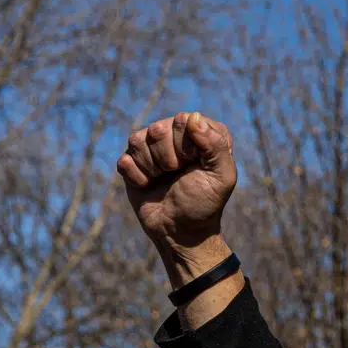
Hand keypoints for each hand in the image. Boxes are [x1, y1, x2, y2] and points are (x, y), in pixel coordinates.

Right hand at [118, 112, 237, 263]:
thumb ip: (216, 145)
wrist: (180, 229)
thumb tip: (194, 117)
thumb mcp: (222, 177)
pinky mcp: (132, 160)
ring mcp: (152, 145)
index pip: (184, 121)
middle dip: (168, 158)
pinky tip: (149, 185)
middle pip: (158, 129)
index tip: (194, 164)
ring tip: (164, 179)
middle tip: (178, 173)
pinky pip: (125, 159)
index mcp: (203, 131)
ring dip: (152, 168)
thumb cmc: (205, 202)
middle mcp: (176, 133)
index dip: (187, 147)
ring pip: (137, 140)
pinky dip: (137, 178)